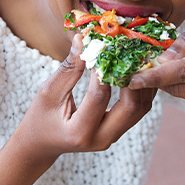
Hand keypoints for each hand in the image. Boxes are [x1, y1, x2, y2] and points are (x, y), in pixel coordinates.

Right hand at [18, 34, 156, 163]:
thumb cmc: (40, 117)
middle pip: (132, 107)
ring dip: (144, 82)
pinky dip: (142, 89)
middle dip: (134, 77)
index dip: (104, 69)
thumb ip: (69, 68)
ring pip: (141, 109)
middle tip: (131, 51)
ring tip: (139, 57)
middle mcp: (101, 139)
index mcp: (79, 132)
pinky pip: (138, 110)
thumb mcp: (49, 92)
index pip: (100, 96)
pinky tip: (139, 70)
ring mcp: (113, 137)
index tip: (105, 46)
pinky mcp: (118, 130)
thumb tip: (83, 39)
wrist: (40, 146)